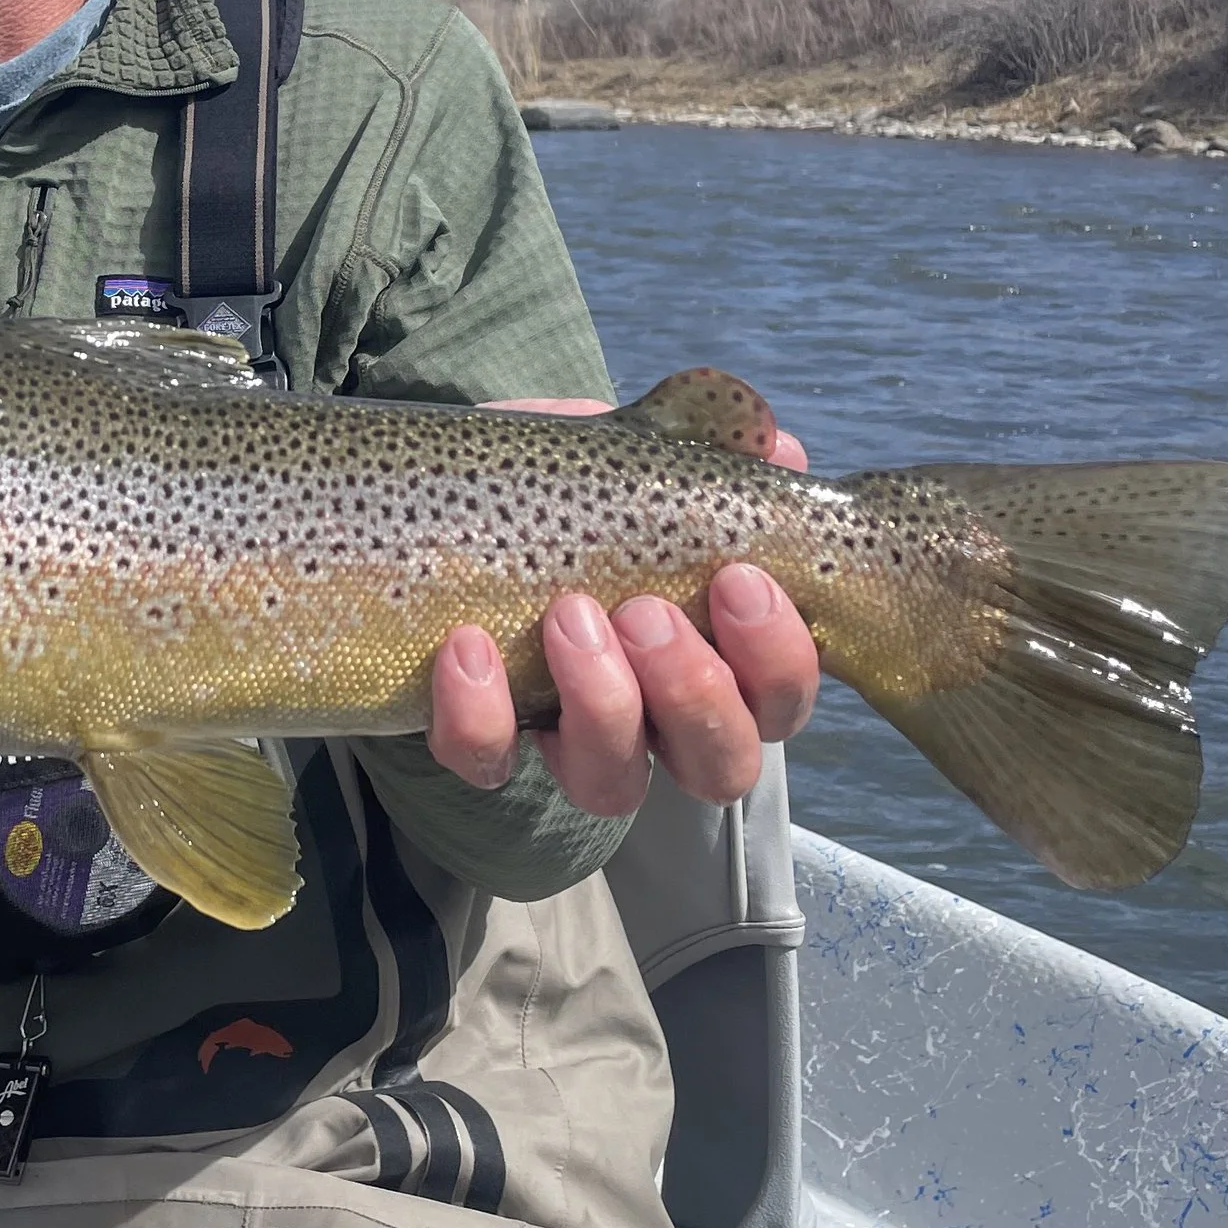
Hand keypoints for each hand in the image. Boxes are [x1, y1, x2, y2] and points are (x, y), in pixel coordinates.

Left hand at [425, 396, 818, 816]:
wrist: (446, 498)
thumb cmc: (570, 491)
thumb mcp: (629, 456)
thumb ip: (702, 445)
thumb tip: (774, 442)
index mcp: (716, 657)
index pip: (781, 698)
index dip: (777, 656)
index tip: (736, 576)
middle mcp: (656, 720)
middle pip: (720, 765)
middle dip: (695, 692)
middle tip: (647, 611)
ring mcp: (571, 740)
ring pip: (613, 784)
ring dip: (602, 705)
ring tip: (569, 614)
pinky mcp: (485, 741)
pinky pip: (489, 761)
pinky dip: (481, 714)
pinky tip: (468, 644)